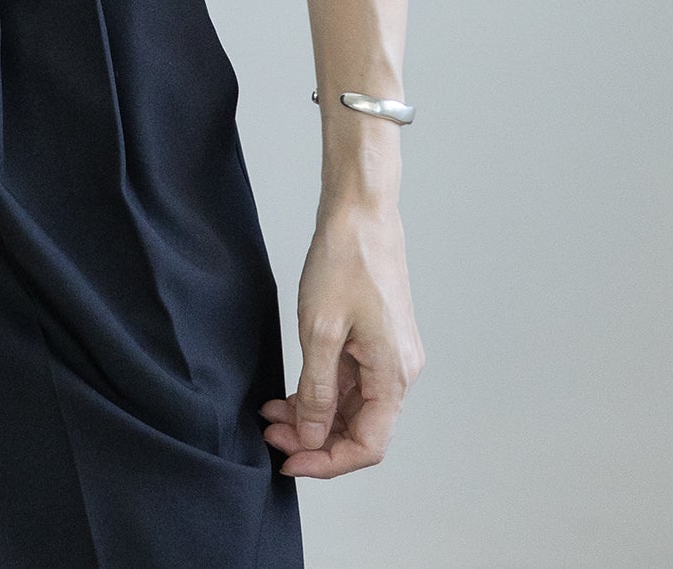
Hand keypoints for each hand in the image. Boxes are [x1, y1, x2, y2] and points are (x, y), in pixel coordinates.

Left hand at [259, 198, 423, 477]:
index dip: (326, 462)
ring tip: (273, 415)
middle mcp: (400, 371)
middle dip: (315, 440)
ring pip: (354, 407)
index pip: (368, 446)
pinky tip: (290, 391)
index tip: (288, 462)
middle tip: (271, 436)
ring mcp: (391, 355)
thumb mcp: (319, 330)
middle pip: (361, 430)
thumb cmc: (343, 260)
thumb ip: (317, 391)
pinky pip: (352, 382)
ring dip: (314, 417)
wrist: (359, 211)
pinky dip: (322, 392)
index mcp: (394, 374)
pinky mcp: (379, 340)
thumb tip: (312, 436)